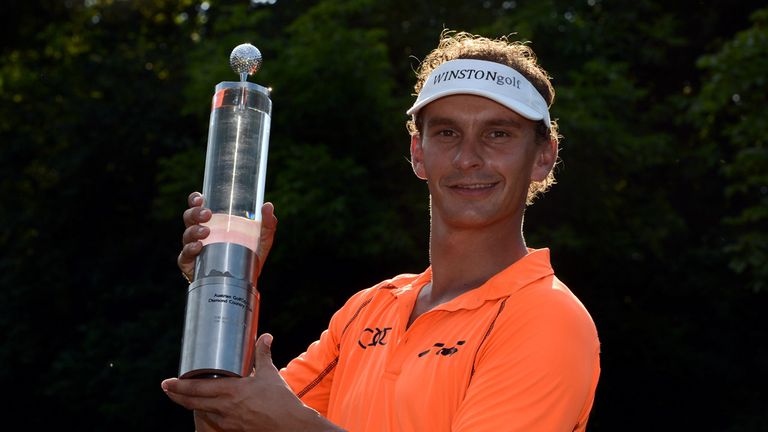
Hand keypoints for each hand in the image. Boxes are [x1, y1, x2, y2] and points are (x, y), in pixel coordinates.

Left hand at [162, 334, 343, 431]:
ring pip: (201, 412)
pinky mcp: (234, 428)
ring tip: (182, 397)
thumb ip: (263, 354)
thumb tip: (265, 336)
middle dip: (176, 395)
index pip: (197, 389)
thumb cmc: (280, 400)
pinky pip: (214, 419)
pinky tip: (206, 408)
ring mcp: (228, 420)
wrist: (289, 425)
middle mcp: (225, 407)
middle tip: (166, 387)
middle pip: (192, 402)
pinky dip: (205, 412)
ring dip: (189, 404)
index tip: (167, 382)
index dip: (179, 386)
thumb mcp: (270, 374)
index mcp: (231, 391)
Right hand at [177, 192, 277, 281]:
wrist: (246, 283)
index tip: (201, 198)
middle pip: (189, 217)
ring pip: (186, 235)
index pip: (198, 206)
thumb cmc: (250, 256)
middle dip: (195, 213)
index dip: (195, 200)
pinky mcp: (191, 265)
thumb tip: (268, 205)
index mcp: (214, 222)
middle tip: (207, 214)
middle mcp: (200, 232)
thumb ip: (267, 223)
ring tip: (206, 232)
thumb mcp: (262, 239)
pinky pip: (184, 256)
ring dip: (193, 231)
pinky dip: (189, 250)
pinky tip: (198, 247)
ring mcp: (194, 248)